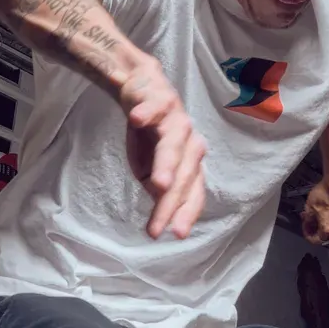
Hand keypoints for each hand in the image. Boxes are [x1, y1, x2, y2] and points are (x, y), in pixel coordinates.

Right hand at [119, 57, 206, 238]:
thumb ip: (160, 191)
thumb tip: (163, 218)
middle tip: (159, 226)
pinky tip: (136, 119)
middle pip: (182, 176)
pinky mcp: (161, 99)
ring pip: (173, 144)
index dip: (186, 214)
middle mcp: (190, 144)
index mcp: (190, 164)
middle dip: (171, 202)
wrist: (141, 91)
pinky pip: (154, 108)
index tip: (176, 236)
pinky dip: (146, 113)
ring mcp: (177, 121)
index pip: (192, 193)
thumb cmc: (149, 137)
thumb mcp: (153, 171)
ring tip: (158, 184)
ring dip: (166, 164)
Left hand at [301, 170, 328, 245]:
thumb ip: (308, 220)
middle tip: (309, 220)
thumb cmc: (323, 196)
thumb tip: (307, 223)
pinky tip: (324, 206)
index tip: (305, 227)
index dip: (308, 235)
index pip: (317, 240)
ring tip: (315, 212)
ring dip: (323, 221)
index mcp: (328, 229)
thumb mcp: (309, 209)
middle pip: (326, 234)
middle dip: (316, 228)